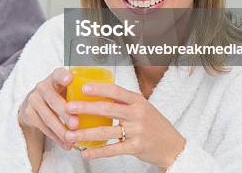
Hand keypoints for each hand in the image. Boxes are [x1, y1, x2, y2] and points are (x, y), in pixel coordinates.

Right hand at [18, 68, 78, 149]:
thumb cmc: (57, 96)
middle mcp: (42, 87)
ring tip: (72, 139)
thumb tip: (106, 102)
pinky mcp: (28, 114)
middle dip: (65, 113)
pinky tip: (65, 144)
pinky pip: (44, 128)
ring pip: (48, 117)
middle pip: (53, 100)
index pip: (58, 74)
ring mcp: (33, 100)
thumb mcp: (65, 90)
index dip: (63, 76)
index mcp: (54, 78)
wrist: (33, 105)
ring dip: (61, 130)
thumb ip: (78, 93)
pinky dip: (56, 138)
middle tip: (76, 124)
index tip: (70, 79)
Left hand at [64, 83, 185, 167]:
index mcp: (137, 100)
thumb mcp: (142, 107)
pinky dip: (98, 152)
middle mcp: (137, 113)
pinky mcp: (136, 147)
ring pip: (106, 131)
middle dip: (85, 108)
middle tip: (68, 108)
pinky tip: (85, 152)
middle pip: (106, 109)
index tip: (82, 88)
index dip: (98, 88)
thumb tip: (97, 94)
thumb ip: (123, 101)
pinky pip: (113, 149)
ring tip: (69, 134)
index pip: (115, 90)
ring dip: (85, 133)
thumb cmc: (154, 124)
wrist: (173, 146)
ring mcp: (137, 131)